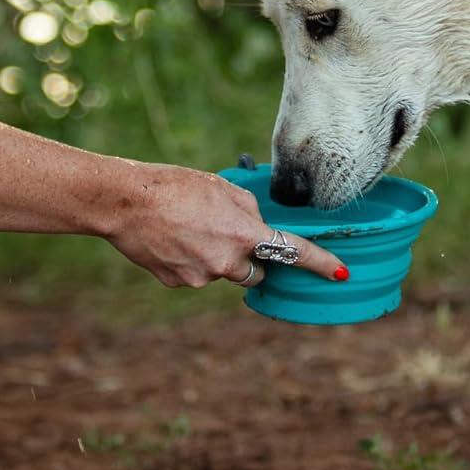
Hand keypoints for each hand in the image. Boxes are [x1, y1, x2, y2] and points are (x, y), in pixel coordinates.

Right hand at [103, 160, 345, 288]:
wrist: (128, 202)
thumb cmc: (176, 186)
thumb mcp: (222, 188)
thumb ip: (247, 210)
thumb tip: (256, 225)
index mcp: (244, 233)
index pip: (292, 252)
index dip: (320, 263)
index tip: (341, 273)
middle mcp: (228, 262)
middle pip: (255, 272)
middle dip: (249, 258)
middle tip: (224, 233)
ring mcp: (202, 277)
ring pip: (224, 273)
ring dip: (216, 257)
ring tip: (188, 229)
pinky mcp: (179, 283)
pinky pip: (196, 276)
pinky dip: (190, 261)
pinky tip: (173, 240)